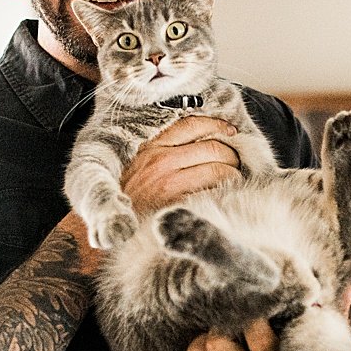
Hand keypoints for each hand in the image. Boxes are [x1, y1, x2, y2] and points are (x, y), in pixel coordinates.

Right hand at [122, 116, 240, 213]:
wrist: (114, 225)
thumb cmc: (130, 197)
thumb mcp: (139, 165)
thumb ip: (163, 151)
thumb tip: (198, 141)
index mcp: (152, 147)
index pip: (192, 125)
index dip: (217, 125)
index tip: (230, 132)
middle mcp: (162, 161)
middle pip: (212, 147)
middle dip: (231, 155)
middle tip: (235, 163)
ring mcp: (171, 182)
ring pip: (218, 168)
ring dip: (233, 173)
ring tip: (234, 179)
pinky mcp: (179, 203)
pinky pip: (214, 189)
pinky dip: (226, 190)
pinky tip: (227, 194)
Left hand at [186, 288, 350, 350]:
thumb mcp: (329, 350)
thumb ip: (338, 318)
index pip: (255, 330)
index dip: (252, 308)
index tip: (256, 296)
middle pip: (218, 341)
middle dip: (222, 322)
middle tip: (231, 312)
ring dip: (206, 335)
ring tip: (220, 326)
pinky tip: (211, 341)